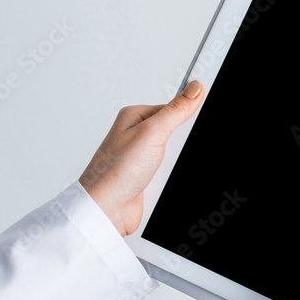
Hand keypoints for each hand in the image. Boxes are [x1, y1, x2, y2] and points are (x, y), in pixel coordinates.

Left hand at [79, 81, 204, 236]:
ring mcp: (144, 157)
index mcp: (136, 117)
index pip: (174, 107)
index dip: (188, 116)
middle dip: (180, 145)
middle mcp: (138, 135)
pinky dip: (170, 177)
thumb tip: (194, 88)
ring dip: (174, 165)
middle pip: (178, 132)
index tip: (190, 127)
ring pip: (176, 154)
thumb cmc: (113, 173)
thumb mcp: (151, 133)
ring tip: (161, 171)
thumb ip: (176, 110)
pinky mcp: (149, 176)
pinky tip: (161, 181)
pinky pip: (171, 171)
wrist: (105, 210)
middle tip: (170, 153)